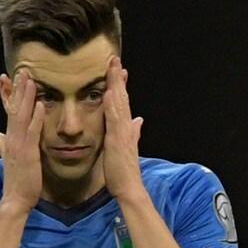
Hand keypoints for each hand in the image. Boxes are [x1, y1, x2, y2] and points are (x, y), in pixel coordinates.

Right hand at [0, 70, 44, 212]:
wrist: (15, 200)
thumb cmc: (17, 181)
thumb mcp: (9, 158)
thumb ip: (2, 144)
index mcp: (9, 139)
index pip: (8, 111)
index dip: (8, 94)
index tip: (8, 78)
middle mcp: (11, 139)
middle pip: (14, 109)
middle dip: (18, 89)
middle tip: (22, 70)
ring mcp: (18, 145)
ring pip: (21, 116)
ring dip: (26, 97)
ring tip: (30, 80)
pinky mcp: (27, 153)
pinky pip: (32, 132)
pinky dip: (35, 118)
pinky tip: (39, 104)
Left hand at [101, 57, 144, 201]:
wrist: (129, 188)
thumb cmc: (124, 171)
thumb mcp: (127, 148)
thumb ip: (133, 133)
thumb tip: (139, 121)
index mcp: (125, 128)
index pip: (122, 102)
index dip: (120, 85)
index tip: (117, 70)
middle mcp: (126, 127)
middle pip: (122, 97)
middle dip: (117, 78)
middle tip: (114, 59)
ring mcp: (122, 131)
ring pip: (119, 103)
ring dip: (115, 84)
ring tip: (112, 67)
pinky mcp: (117, 139)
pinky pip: (114, 118)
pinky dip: (112, 104)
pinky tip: (108, 91)